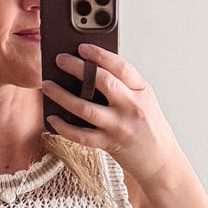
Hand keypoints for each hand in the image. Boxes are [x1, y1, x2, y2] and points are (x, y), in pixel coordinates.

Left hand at [41, 43, 184, 190]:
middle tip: (60, 59)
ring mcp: (120, 126)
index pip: (120, 66)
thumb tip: (88, 69)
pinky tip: (52, 119)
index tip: (82, 47)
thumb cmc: (148, 127)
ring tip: (48, 86)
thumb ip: (123, 85)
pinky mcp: (110, 144)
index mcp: (141, 90)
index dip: (100, 54)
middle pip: (102, 82)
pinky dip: (64, 127)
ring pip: (86, 108)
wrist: (160, 160)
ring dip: (63, 96)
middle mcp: (131, 106)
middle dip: (78, 68)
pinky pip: (82, 135)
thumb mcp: (143, 99)